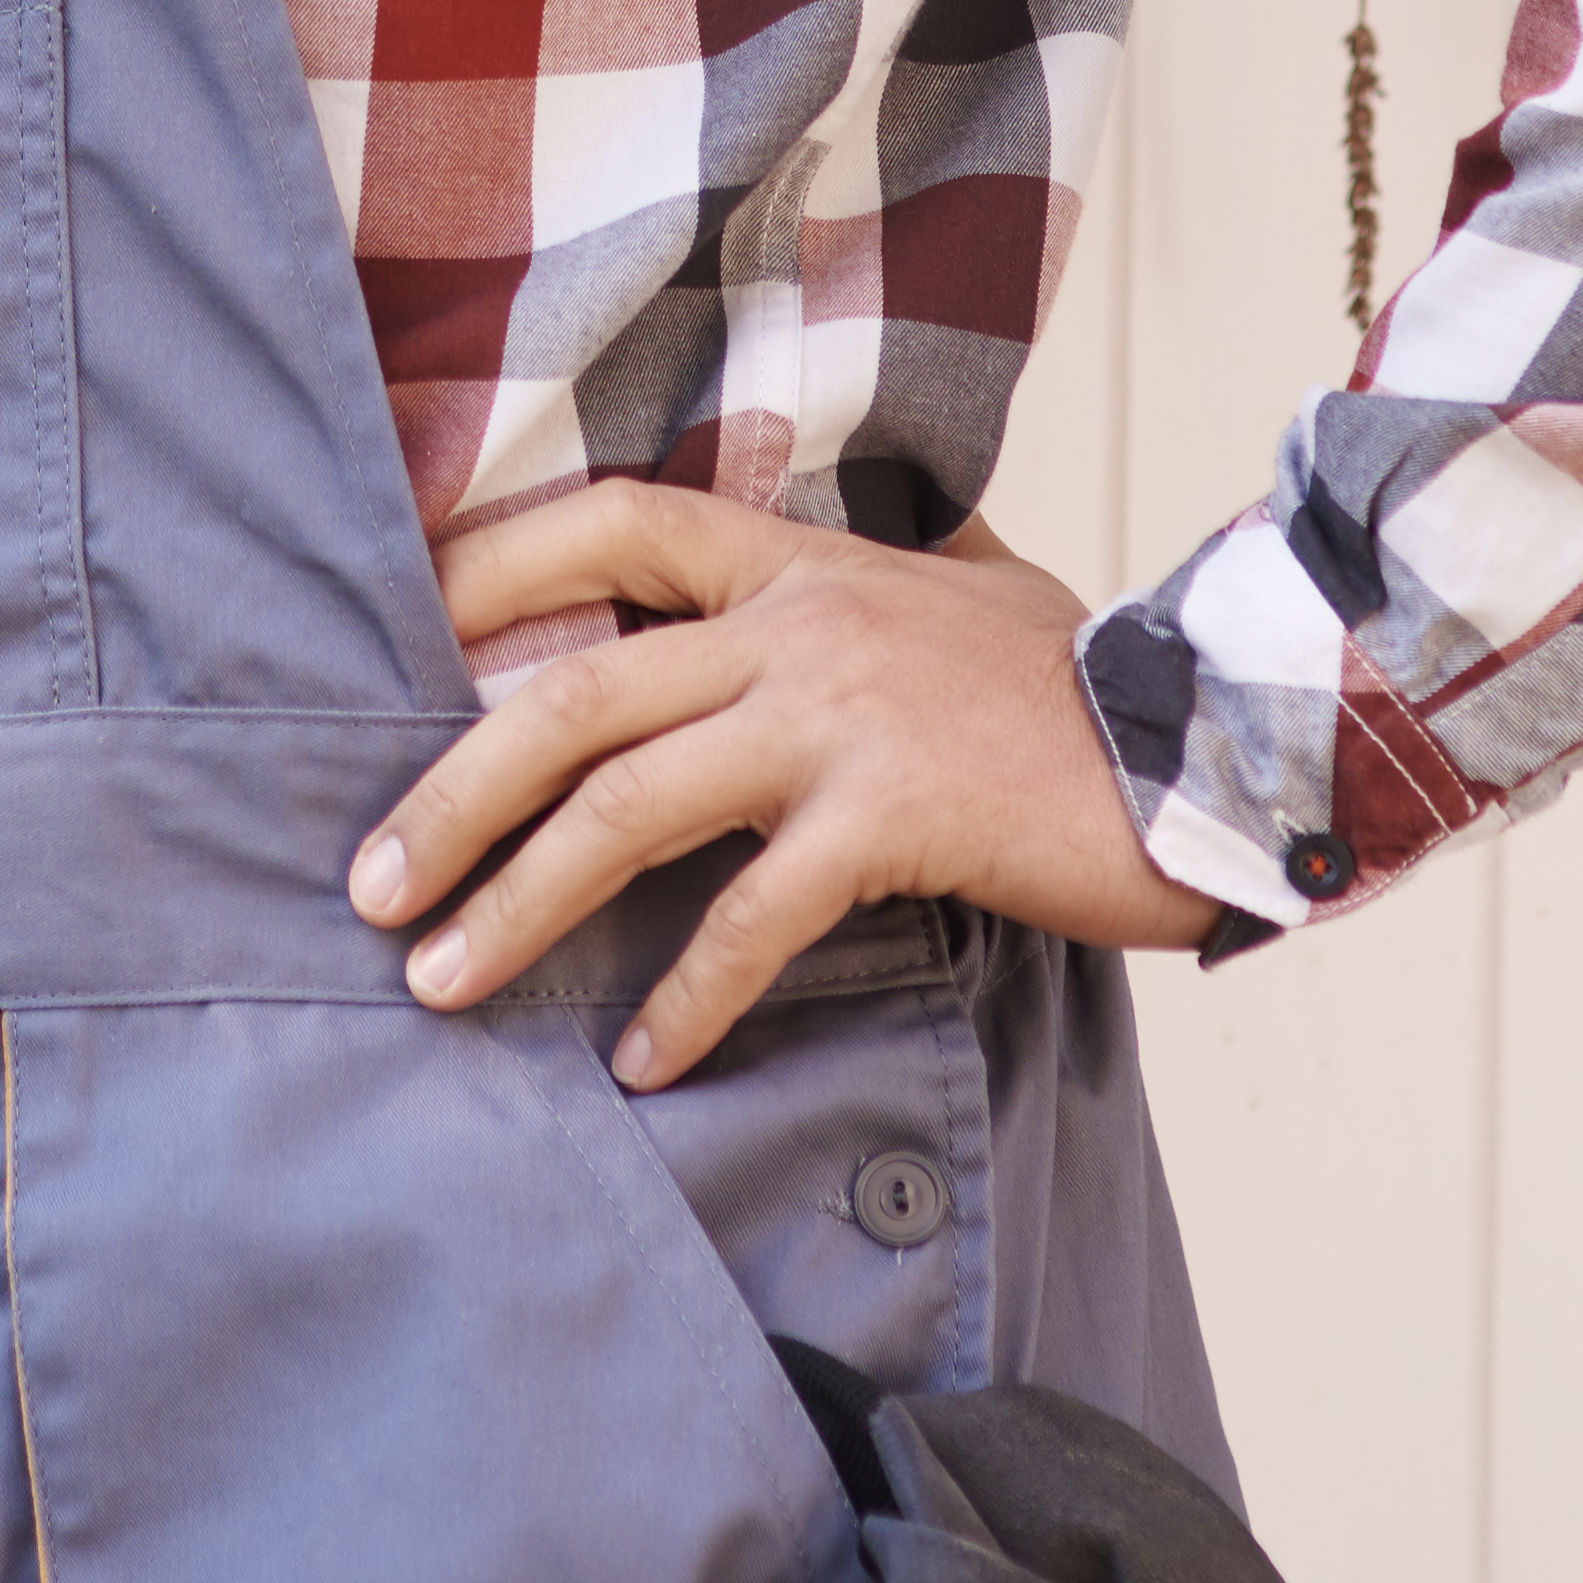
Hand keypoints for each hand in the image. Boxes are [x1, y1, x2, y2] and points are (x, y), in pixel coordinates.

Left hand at [350, 489, 1217, 1087]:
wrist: (1215, 735)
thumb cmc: (1077, 688)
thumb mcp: (954, 595)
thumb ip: (847, 592)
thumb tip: (766, 599)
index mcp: (798, 558)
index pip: (607, 522)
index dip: (487, 569)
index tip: (390, 636)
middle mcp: (799, 621)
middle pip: (569, 692)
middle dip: (449, 793)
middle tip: (367, 885)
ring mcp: (842, 715)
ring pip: (626, 802)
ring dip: (519, 902)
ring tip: (442, 982)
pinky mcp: (895, 814)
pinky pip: (754, 915)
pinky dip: (687, 995)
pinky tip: (643, 1060)